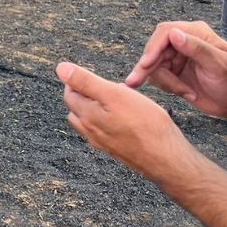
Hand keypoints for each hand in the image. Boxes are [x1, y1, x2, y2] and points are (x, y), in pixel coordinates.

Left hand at [56, 62, 190, 181]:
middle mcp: (91, 132)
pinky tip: (125, 117)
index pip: (70, 93)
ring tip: (115, 98)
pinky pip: (106, 132)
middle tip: (104, 84)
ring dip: (97, 108)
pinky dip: (109, 120)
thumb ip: (86, 81)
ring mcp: (104, 143)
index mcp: (87, 116)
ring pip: (91, 121)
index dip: (77, 80)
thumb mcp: (114, 94)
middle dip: (86, 93)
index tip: (91, 73)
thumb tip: (60, 69)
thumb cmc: (145, 125)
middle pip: (78, 109)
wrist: (166, 158)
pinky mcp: (118, 149)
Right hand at [124, 21, 226, 124]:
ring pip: (153, 65)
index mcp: (196, 33)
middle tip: (134, 82)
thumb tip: (173, 34)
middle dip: (146, 67)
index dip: (152, 48)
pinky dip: (168, 88)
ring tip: (186, 93)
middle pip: (154, 49)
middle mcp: (183, 41)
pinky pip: (157, 77)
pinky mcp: (172, 71)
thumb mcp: (219, 65)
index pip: (165, 32)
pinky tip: (186, 94)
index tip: (145, 64)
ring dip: (165, 82)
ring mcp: (176, 56)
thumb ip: (197, 49)